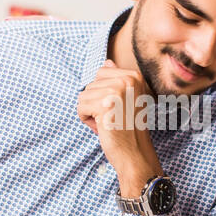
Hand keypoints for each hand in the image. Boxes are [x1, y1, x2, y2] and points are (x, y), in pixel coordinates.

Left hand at [76, 60, 163, 195]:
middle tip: (113, 118)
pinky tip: (102, 127)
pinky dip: (86, 120)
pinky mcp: (104, 105)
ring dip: (91, 112)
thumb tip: (107, 62)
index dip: (103, 92)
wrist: (135, 153)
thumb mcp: (128, 99)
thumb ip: (118, 80)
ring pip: (83, 95)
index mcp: (135, 76)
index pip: (102, 72)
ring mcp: (116, 92)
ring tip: (108, 123)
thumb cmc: (130, 129)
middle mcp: (127, 80)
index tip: (117, 106)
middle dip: (96, 103)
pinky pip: (80, 107)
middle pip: (91, 84)